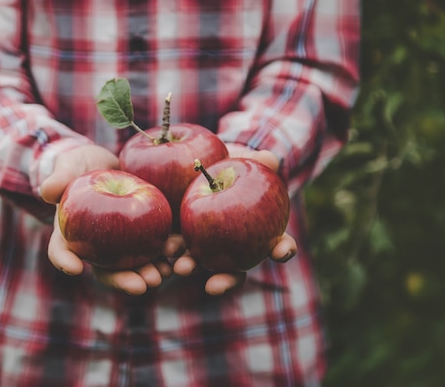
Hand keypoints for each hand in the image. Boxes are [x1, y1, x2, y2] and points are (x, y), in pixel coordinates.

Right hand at [41, 144, 171, 294]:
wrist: (112, 161)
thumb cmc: (85, 165)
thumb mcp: (71, 164)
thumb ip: (61, 175)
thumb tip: (48, 190)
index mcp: (72, 234)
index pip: (62, 250)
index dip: (65, 260)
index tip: (73, 267)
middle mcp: (97, 247)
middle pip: (106, 270)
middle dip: (123, 280)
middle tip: (140, 285)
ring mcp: (123, 244)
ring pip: (134, 265)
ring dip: (149, 273)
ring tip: (162, 274)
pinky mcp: (146, 233)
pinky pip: (157, 248)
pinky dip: (168, 254)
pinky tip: (179, 254)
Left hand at [172, 144, 297, 295]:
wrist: (198, 165)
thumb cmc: (230, 164)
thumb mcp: (242, 159)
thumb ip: (257, 161)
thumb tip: (270, 158)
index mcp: (260, 233)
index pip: (278, 245)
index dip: (283, 249)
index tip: (282, 252)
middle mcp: (233, 248)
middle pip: (234, 271)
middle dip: (225, 280)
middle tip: (213, 286)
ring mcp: (205, 247)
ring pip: (200, 264)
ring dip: (191, 269)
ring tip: (180, 268)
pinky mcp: (179, 239)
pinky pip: (174, 250)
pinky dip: (168, 255)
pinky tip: (161, 254)